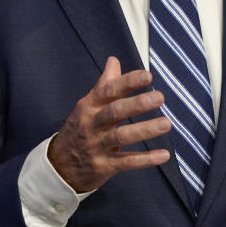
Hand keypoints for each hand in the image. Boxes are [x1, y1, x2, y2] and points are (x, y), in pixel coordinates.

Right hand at [48, 56, 171, 191]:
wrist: (59, 165)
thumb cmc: (80, 129)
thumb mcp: (88, 105)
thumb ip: (105, 84)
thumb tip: (114, 60)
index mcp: (89, 106)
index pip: (109, 90)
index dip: (128, 82)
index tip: (148, 76)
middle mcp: (92, 124)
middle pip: (115, 111)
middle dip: (137, 103)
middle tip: (160, 97)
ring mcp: (97, 146)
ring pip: (121, 136)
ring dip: (145, 129)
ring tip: (166, 123)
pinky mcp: (104, 166)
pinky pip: (126, 162)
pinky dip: (145, 159)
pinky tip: (164, 155)